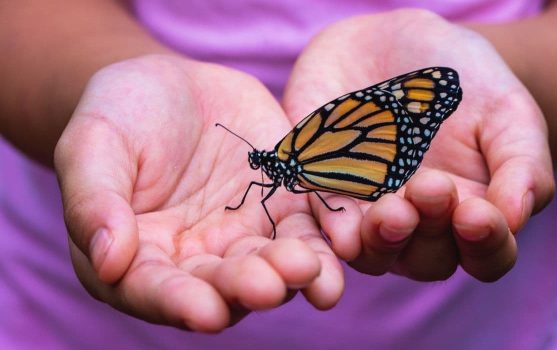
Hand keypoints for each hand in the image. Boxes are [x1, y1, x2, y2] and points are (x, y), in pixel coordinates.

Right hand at [54, 55, 342, 331]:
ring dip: (294, 275)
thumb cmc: (119, 115)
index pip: (156, 291)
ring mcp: (245, 236)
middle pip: (223, 287)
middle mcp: (197, 260)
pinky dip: (327, 241)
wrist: (173, 86)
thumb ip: (95, 201)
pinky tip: (344, 244)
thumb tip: (107, 261)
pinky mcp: (283, 208)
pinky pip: (308, 230)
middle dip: (247, 288)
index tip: (204, 311)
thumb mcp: (93, 145)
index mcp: (140, 257)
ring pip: (272, 266)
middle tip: (269, 285)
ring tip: (311, 271)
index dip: (178, 303)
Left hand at [283, 10, 554, 281]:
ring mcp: (369, 213)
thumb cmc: (464, 82)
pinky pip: (324, 222)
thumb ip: (522, 164)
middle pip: (427, 260)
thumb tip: (515, 217)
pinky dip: (333, 228)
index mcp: (470, 213)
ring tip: (390, 211)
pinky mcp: (324, 192)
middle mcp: (419, 225)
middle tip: (429, 187)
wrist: (396, 44)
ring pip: (373, 253)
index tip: (477, 213)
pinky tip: (342, 228)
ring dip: (382, 240)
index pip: (486, 255)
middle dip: (429, 232)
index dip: (486, 244)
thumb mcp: (507, 112)